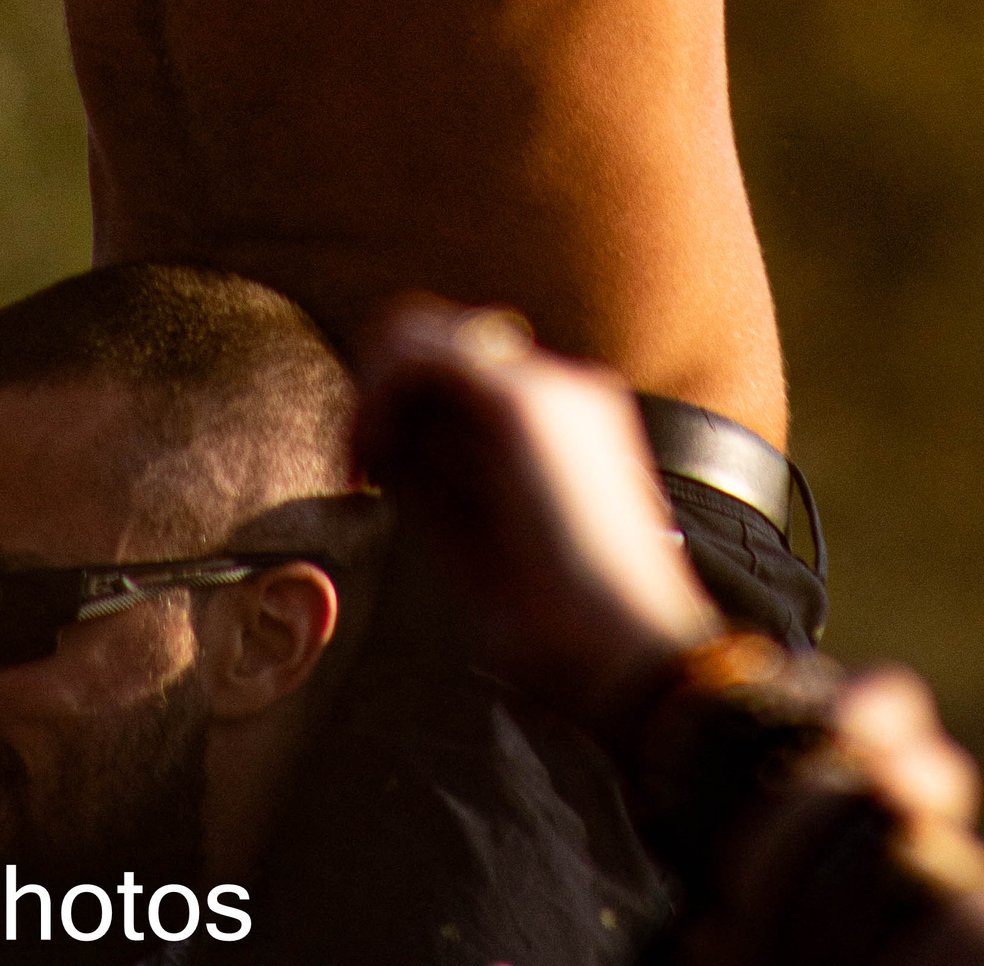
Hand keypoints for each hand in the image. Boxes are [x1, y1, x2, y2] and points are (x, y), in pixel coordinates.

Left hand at [351, 297, 724, 729]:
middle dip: (381, 390)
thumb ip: (438, 476)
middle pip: (438, 338)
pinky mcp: (519, 402)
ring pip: (421, 335)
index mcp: (562, 418)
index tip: (373, 471)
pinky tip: (373, 454)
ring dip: (378, 396)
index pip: (460, 371)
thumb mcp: (481, 537)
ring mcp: (545, 385)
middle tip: (360, 463)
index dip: (403, 405)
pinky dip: (378, 396)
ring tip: (367, 466)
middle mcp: (559, 386)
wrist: (623, 649)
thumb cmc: (556, 620)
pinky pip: (419, 356)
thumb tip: (383, 438)